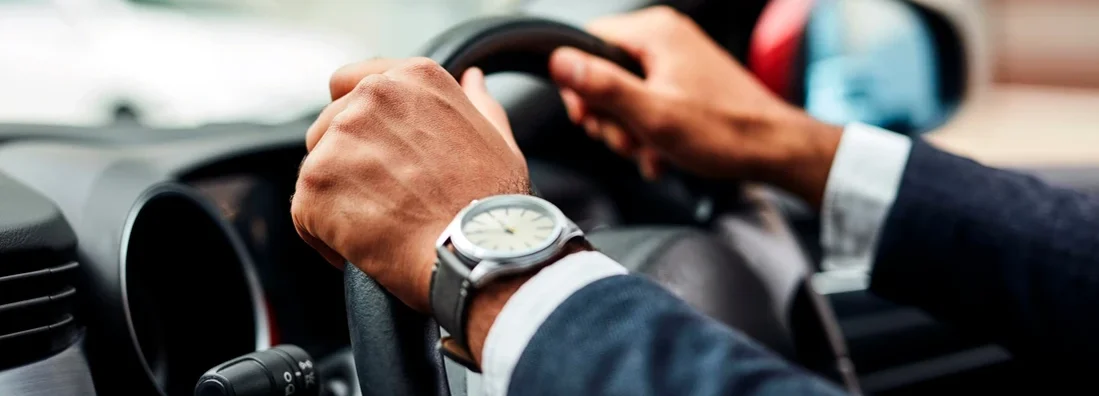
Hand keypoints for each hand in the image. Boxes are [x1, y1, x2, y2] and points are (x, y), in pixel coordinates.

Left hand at [292, 58, 526, 311]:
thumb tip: (474, 81)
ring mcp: (340, 138)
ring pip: (316, 171)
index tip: (372, 154)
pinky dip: (326, 238)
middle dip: (347, 167)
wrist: (478, 251)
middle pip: (327, 129)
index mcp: (413, 79)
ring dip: (338, 201)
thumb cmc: (494, 204)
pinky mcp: (316, 183)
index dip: (356, 123)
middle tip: (388, 203)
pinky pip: (305, 213)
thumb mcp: (498, 140)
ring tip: (380, 230)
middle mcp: (372, 96)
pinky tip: (363, 251)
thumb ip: (478, 105)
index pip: (349, 83)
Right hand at [549, 6, 841, 205]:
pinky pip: (648, 104)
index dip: (581, 85)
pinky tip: (662, 154)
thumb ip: (602, 86)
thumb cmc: (726, 131)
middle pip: (604, 74)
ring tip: (651, 151)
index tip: (590, 116)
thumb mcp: (652, 114)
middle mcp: (665, 39)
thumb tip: (559, 62)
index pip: (587, 43)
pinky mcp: (686, 83)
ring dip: (630, 132)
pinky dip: (650, 133)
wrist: (775, 150)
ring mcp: (677, 61)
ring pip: (625, 96)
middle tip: (629, 139)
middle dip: (610, 117)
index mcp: (655, 33)